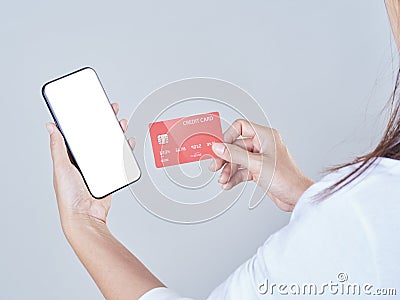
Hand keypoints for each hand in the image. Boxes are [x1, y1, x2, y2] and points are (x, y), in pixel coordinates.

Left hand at [46, 103, 135, 228]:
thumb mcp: (61, 167)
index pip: (80, 133)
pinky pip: (120, 159)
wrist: (86, 215)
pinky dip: (125, 150)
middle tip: (111, 109)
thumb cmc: (69, 196)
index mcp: (71, 157)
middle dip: (105, 122)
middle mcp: (85, 161)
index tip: (92, 107)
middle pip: (97, 137)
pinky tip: (128, 142)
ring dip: (116, 133)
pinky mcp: (110, 174)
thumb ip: (58, 146)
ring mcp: (99, 167)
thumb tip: (51, 127)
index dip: (86, 119)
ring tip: (120, 123)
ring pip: (110, 145)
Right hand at [209, 119, 312, 210]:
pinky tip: (228, 184)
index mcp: (265, 136)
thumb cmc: (286, 178)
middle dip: (225, 158)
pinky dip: (234, 177)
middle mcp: (262, 145)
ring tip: (223, 180)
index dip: (228, 136)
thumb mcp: (256, 164)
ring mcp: (260, 158)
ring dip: (228, 170)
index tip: (219, 148)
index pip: (240, 127)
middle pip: (236, 146)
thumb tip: (218, 147)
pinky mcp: (258, 170)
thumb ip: (234, 154)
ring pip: (237, 160)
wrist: (296, 197)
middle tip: (215, 167)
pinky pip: (242, 170)